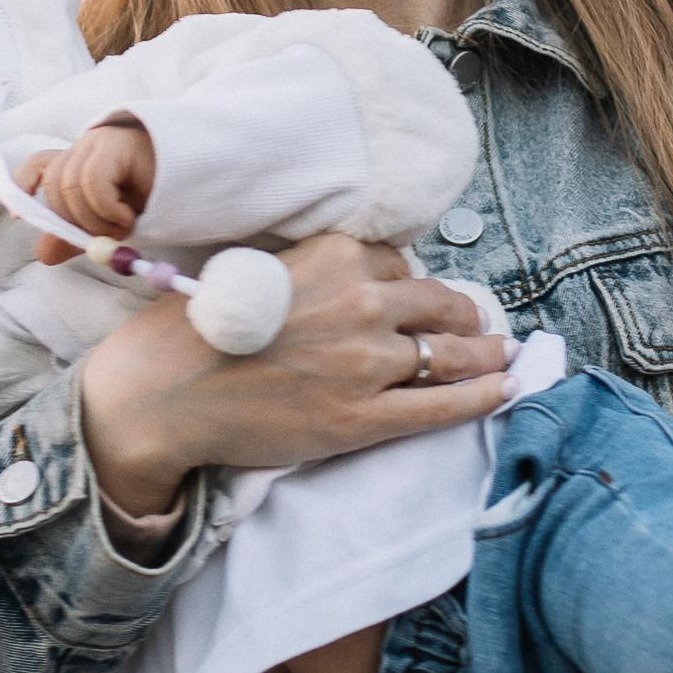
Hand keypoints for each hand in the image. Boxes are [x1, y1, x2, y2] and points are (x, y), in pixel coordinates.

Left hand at [26, 117, 155, 263]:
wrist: (197, 176)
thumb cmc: (156, 197)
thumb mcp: (109, 223)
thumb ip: (78, 235)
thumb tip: (43, 254)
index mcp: (81, 160)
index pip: (41, 163)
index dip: (25, 184)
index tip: (20, 219)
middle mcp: (85, 147)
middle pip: (55, 185)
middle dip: (74, 221)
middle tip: (107, 236)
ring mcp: (99, 142)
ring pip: (70, 187)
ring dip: (94, 220)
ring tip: (124, 226)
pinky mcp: (116, 144)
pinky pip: (92, 182)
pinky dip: (105, 208)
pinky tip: (128, 214)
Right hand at [79, 234, 512, 519]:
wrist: (166, 391)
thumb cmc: (200, 329)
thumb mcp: (264, 270)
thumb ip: (320, 271)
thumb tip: (367, 280)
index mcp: (336, 256)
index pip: (399, 263)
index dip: (410, 285)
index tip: (420, 298)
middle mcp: (362, 301)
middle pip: (438, 302)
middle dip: (461, 315)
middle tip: (475, 325)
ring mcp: (368, 362)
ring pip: (452, 351)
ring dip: (485, 353)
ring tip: (502, 355)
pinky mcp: (365, 417)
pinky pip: (443, 403)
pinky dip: (483, 395)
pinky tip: (506, 389)